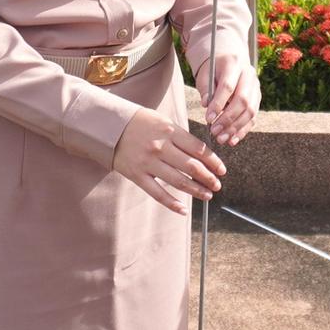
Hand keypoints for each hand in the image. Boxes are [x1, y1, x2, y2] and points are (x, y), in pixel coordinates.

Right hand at [110, 107, 224, 214]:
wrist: (108, 127)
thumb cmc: (140, 122)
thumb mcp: (162, 121)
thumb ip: (180, 136)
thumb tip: (202, 152)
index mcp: (169, 131)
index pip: (198, 149)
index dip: (213, 161)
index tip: (222, 169)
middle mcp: (161, 147)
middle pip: (192, 166)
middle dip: (208, 178)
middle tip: (218, 185)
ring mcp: (148, 162)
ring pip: (178, 181)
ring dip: (196, 190)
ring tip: (207, 195)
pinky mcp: (137, 175)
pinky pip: (157, 193)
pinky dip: (172, 203)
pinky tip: (183, 209)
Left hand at [202, 52, 260, 146]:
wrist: (230, 59)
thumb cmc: (214, 69)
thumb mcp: (205, 74)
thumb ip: (205, 88)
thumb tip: (207, 105)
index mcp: (234, 64)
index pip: (228, 87)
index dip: (218, 104)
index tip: (208, 119)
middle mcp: (249, 75)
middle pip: (242, 100)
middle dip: (228, 119)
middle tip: (214, 131)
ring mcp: (256, 86)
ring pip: (250, 110)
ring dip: (235, 128)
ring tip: (221, 139)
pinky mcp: (258, 98)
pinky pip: (253, 117)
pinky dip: (243, 130)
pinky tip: (232, 140)